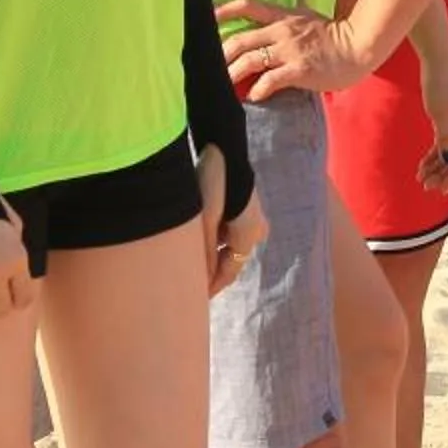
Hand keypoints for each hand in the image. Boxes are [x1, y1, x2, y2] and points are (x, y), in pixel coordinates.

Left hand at [199, 146, 268, 297]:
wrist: (223, 148)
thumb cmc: (212, 182)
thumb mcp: (204, 219)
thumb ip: (203, 251)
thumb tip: (199, 278)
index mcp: (248, 236)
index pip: (229, 272)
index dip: (211, 287)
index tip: (197, 299)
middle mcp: (256, 230)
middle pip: (231, 259)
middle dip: (212, 270)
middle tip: (192, 283)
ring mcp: (254, 218)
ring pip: (230, 244)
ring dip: (214, 252)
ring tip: (192, 261)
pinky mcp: (247, 207)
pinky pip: (231, 230)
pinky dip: (217, 237)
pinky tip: (200, 238)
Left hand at [220, 0, 376, 99]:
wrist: (358, 48)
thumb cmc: (335, 35)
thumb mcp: (311, 14)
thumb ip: (297, 6)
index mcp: (283, 16)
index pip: (248, 5)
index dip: (225, 10)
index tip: (207, 17)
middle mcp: (282, 31)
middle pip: (241, 38)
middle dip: (221, 53)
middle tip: (209, 66)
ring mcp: (290, 50)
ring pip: (250, 60)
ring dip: (233, 74)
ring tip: (225, 85)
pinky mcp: (299, 69)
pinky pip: (271, 79)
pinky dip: (258, 89)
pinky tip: (254, 96)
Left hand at [415, 58, 447, 192]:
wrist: (437, 60)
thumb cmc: (440, 84)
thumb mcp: (440, 114)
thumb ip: (446, 138)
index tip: (441, 189)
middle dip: (443, 175)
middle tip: (426, 186)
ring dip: (437, 167)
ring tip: (421, 178)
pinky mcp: (446, 119)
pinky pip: (442, 144)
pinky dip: (433, 155)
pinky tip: (422, 165)